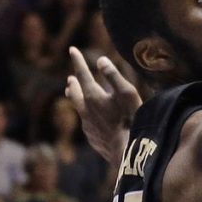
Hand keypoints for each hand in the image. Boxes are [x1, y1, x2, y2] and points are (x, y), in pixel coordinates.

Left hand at [66, 47, 142, 166]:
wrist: (127, 152)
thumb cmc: (131, 120)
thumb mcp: (127, 93)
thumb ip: (114, 76)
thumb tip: (101, 59)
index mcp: (93, 96)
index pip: (83, 74)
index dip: (78, 61)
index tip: (72, 49)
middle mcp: (86, 111)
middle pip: (76, 93)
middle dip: (74, 83)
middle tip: (70, 78)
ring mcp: (88, 126)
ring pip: (78, 109)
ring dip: (75, 98)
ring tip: (72, 94)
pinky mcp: (93, 139)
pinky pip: (86, 123)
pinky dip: (86, 116)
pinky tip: (89, 119)